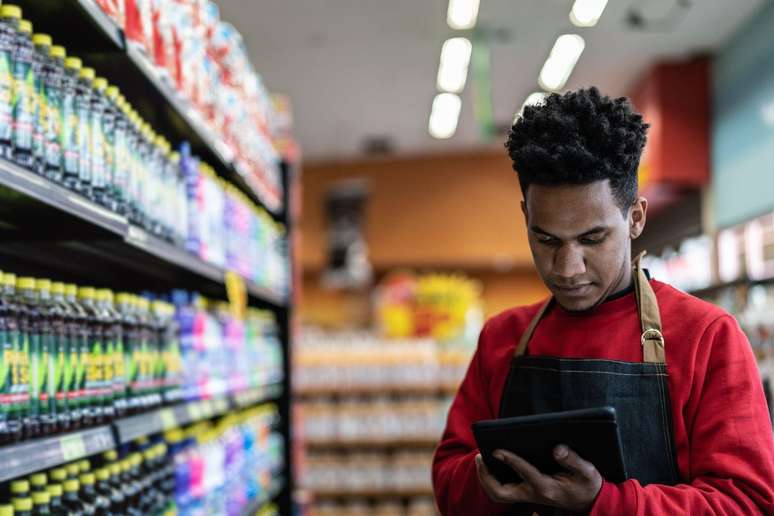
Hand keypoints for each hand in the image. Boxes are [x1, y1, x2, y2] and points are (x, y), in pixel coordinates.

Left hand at [475, 445, 602, 511]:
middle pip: (500, 493)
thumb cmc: (587, 484)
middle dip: (486, 476)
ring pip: (498, 494)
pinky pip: (502, 491)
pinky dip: (492, 479)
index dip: (510, 460)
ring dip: (486, 478)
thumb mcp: (588, 472)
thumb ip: (574, 460)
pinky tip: (491, 463)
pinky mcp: (526, 493)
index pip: (524, 473)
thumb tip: (557, 449)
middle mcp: (533, 494)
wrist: (589, 502)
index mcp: (547, 487)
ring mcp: (527, 496)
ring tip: (480, 459)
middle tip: (479, 457)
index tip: (497, 449)